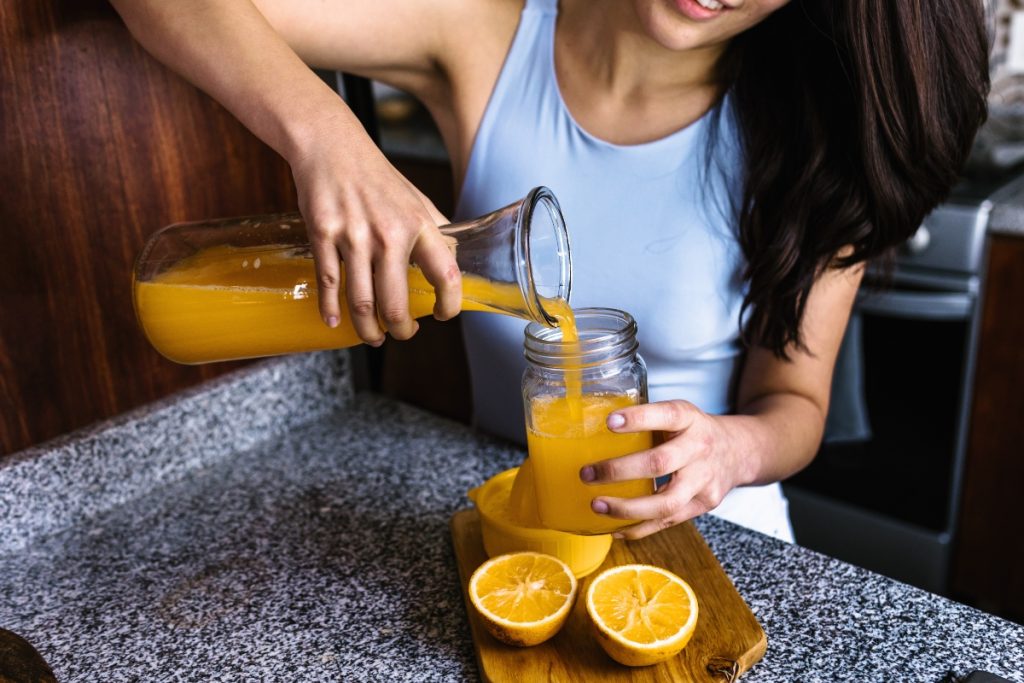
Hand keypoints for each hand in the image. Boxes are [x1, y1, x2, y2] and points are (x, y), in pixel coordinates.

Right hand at [289, 115, 461, 343]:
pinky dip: (330, 309)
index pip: (446, 274)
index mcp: (418, 225)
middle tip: (401, 334)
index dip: (449, 304)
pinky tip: (334, 322)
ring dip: (367, 328)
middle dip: (399, 329)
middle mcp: (389, 233)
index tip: (441, 315)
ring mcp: (354, 235)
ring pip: (361, 300)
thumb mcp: (417, 198)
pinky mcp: (323, 234)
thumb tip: (456, 259)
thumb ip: (436, 230)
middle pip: (396, 301)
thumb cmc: (376, 176)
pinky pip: (329, 282)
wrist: (331, 145)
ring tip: (372, 335)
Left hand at [579, 400, 755, 539]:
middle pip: (660, 463)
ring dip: (627, 508)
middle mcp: (699, 448)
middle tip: (587, 474)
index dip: (638, 418)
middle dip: (619, 471)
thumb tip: (592, 426)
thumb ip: (648, 419)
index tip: (609, 422)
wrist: (739, 451)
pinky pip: (668, 521)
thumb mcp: (678, 414)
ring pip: (665, 502)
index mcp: (690, 419)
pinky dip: (639, 528)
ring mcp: (704, 480)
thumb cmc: (693, 431)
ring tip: (597, 506)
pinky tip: (615, 528)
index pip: (666, 415)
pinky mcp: (703, 505)